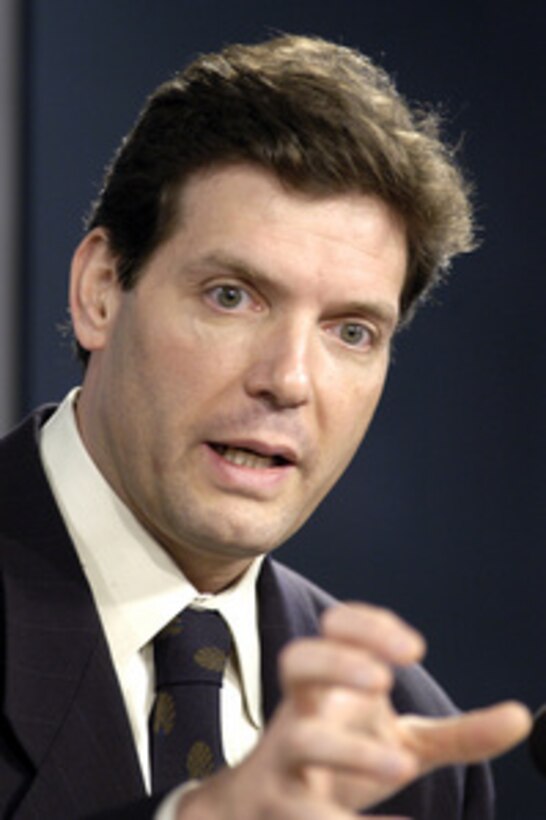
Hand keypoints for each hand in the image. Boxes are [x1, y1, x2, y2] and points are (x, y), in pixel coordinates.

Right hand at [175, 602, 530, 818]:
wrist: (262, 809)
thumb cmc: (340, 762)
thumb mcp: (400, 743)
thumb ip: (458, 732)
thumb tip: (521, 716)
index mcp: (329, 683)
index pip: (334, 629)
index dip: (367, 626)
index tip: (414, 650)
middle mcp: (301, 710)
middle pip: (296, 661)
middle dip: (336, 661)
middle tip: (383, 679)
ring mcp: (285, 759)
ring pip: (301, 740)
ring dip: (350, 749)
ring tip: (402, 765)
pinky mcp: (282, 808)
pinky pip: (306, 812)